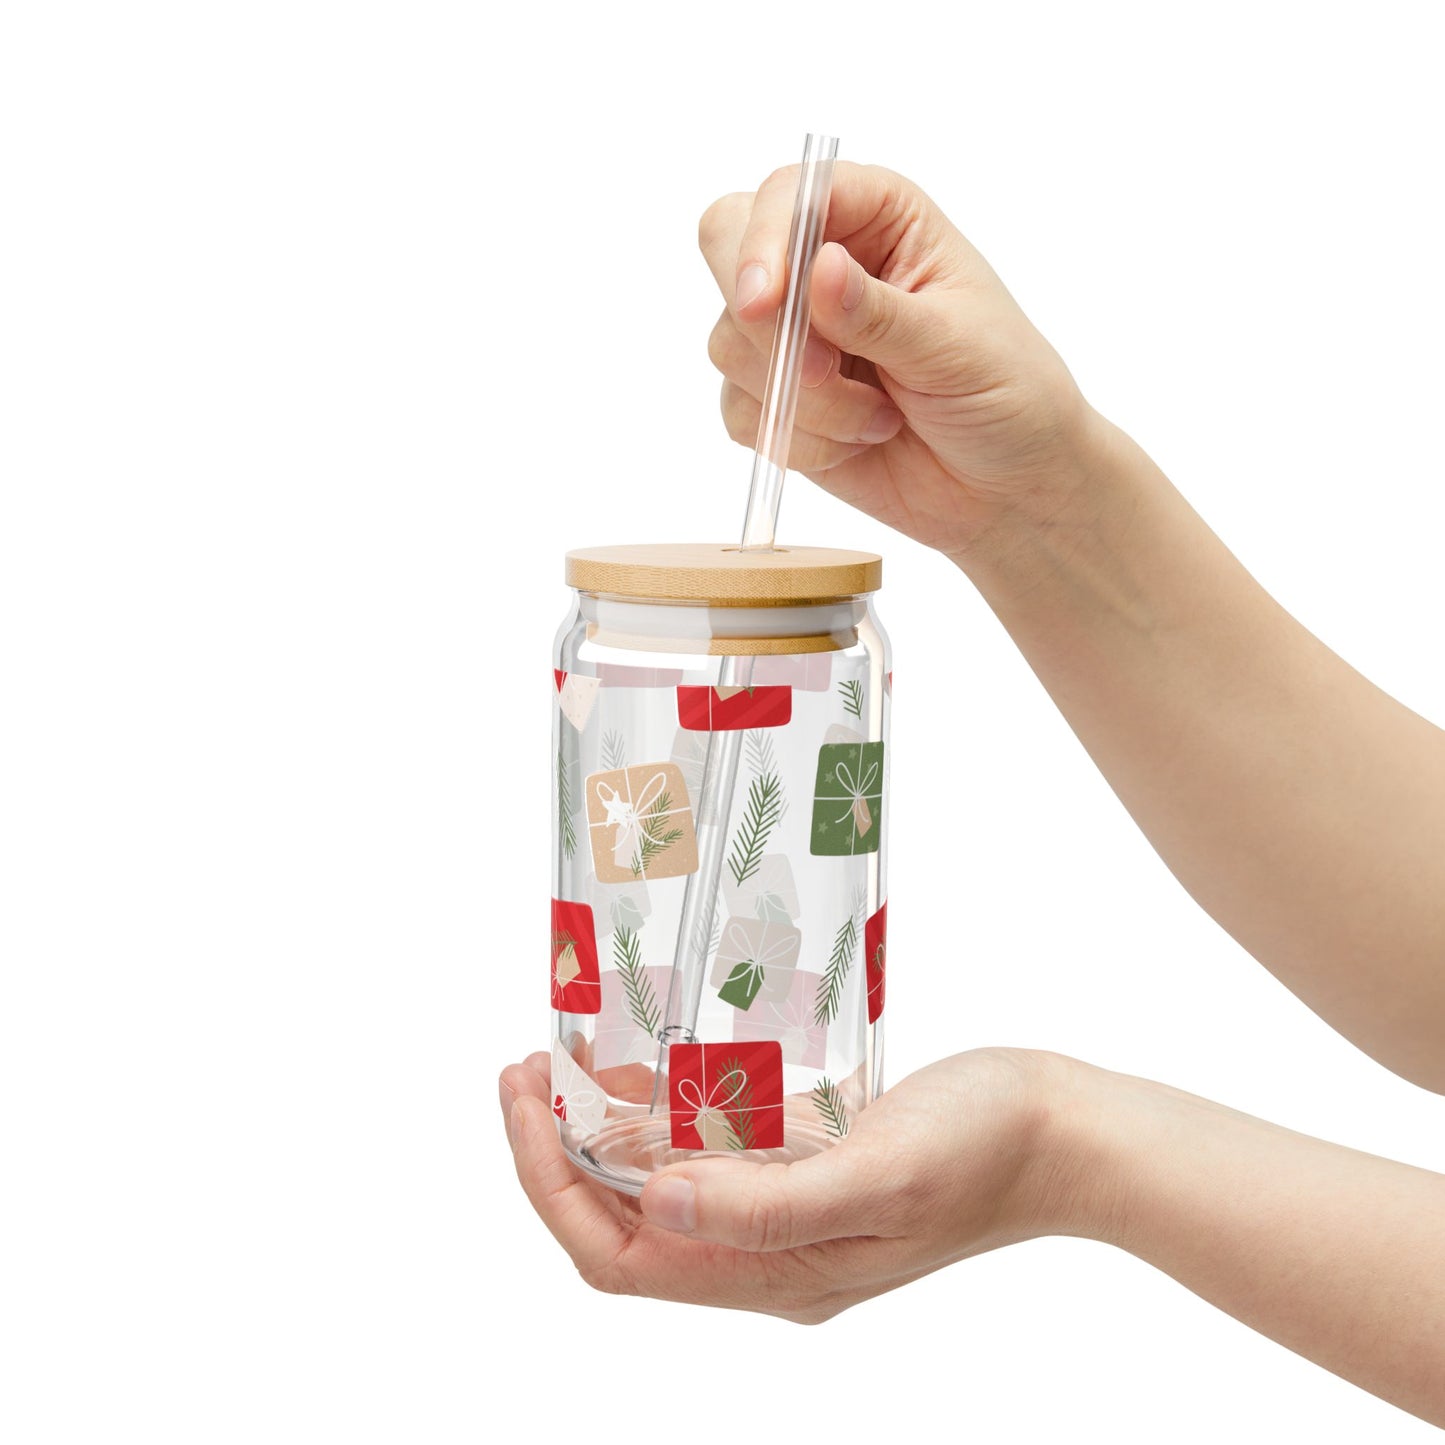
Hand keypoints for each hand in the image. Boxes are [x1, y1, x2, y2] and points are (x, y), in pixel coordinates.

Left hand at [499, 1047, 1077, 1321]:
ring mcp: (788, 1214)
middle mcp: (767, 1255)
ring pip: (662, 1189)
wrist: (1062, 1132)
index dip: (550, 1184)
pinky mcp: (808, 1169)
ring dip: (606, 1131)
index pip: (619, 1256)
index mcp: (774, 1276)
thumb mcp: (876, 1176)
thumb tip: (651, 1207)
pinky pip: (711, 1154)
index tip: (523, 1099)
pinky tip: (653, 1065)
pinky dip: (666, 1115)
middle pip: (625, 1225)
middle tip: (530, 1067)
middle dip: (558, 1152)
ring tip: (571, 1058)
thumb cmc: (983, 1151)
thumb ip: (766, 1206)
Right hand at [700, 162, 1105, 559]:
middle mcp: (823, 263)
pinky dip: (796, 439)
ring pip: (731, 344)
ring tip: (878, 419)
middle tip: (817, 371)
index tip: (765, 303)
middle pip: (726, 246)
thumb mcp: (955, 347)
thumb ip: (879, 313)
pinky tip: (858, 443)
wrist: (1006, 487)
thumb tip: (818, 268)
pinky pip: (740, 412)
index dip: (764, 240)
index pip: (789, 194)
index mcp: (879, 217)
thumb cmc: (1006, 394)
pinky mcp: (778, 400)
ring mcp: (794, 333)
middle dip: (762, 321)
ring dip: (802, 398)